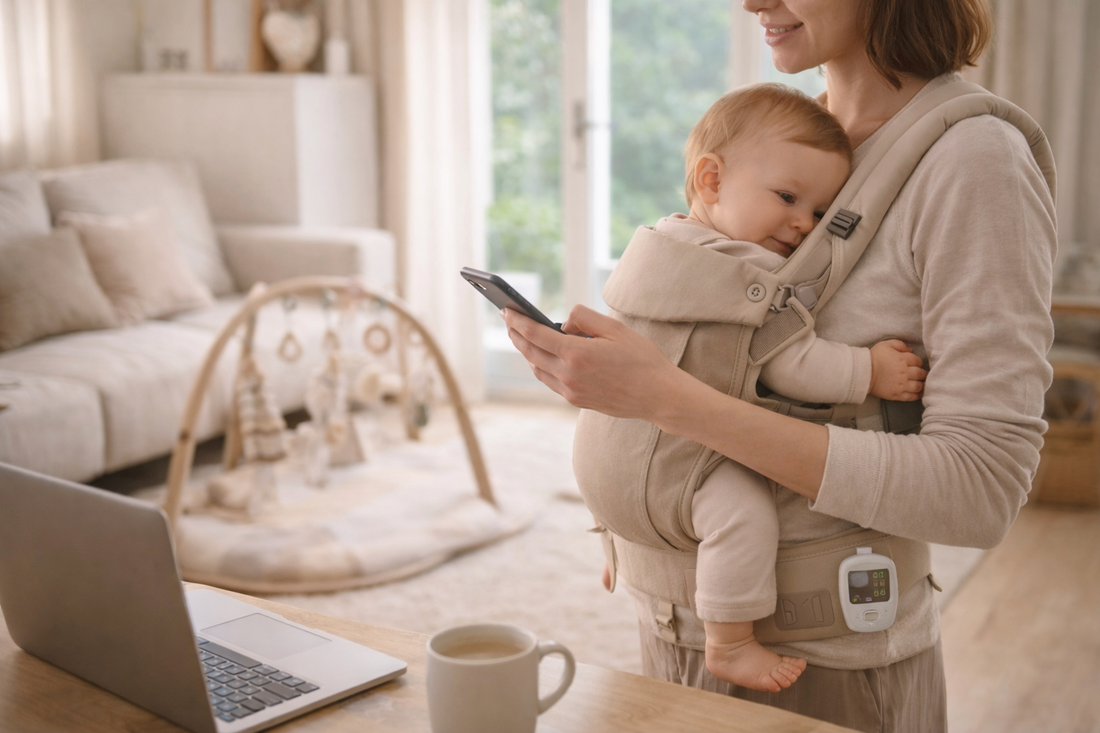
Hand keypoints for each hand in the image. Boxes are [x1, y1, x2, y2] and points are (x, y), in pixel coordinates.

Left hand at [502, 304, 679, 419]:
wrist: (658, 396)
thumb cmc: (641, 359)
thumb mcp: (615, 328)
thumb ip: (584, 318)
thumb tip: (563, 323)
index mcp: (576, 354)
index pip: (535, 334)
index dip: (518, 321)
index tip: (506, 311)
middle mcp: (568, 375)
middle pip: (531, 352)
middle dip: (516, 334)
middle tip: (508, 320)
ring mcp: (571, 391)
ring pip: (537, 368)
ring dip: (527, 351)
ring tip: (522, 336)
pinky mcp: (576, 401)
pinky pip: (550, 381)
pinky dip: (541, 366)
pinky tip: (542, 357)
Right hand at [869, 340, 926, 400]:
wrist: (862, 373)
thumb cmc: (873, 357)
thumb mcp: (885, 344)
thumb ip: (900, 344)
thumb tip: (911, 350)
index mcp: (903, 360)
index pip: (918, 361)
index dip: (918, 362)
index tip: (915, 364)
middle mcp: (905, 373)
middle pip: (920, 374)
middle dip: (922, 373)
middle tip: (921, 374)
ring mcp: (901, 385)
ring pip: (918, 386)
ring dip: (922, 384)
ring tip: (921, 384)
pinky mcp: (897, 395)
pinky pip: (911, 397)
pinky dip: (917, 395)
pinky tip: (919, 393)